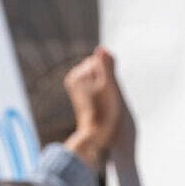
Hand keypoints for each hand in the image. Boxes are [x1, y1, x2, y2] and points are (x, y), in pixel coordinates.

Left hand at [60, 47, 123, 169]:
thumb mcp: (109, 87)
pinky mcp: (84, 96)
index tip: (108, 92)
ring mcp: (78, 87)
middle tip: (108, 99)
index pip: (101, 62)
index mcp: (77, 75)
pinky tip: (103, 105)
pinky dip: (104, 93)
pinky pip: (98, 86)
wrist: (98, 136)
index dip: (110, 75)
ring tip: (106, 103)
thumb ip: (106, 66)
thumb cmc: (105, 114)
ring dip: (107, 88)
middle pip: (99, 69)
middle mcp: (74, 79)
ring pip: (100, 78)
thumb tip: (102, 49)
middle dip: (107, 80)